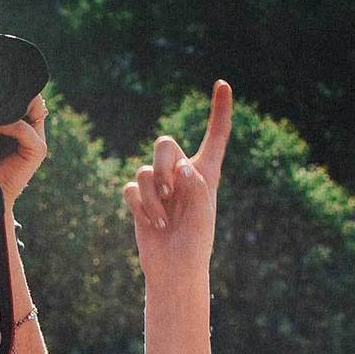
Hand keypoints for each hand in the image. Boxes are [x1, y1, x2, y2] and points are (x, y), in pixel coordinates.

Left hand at [0, 93, 48, 205]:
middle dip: (9, 95)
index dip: (8, 88)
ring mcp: (35, 139)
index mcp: (17, 124)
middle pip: (32, 97)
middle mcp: (29, 129)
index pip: (23, 94)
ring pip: (31, 107)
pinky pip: (24, 128)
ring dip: (3, 110)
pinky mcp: (37, 150)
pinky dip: (5, 125)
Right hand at [124, 81, 231, 283]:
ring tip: (163, 219)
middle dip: (163, 163)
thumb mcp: (203, 213)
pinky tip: (152, 223)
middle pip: (164, 143)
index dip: (220, 110)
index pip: (216, 136)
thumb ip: (196, 184)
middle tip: (171, 190)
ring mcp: (159, 186)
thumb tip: (180, 165)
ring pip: (146, 169)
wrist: (174, 269)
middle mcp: (181, 174)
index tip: (223, 83)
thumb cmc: (195, 243)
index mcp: (205, 173)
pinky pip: (132, 188)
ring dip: (154, 195)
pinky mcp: (140, 199)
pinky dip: (141, 206)